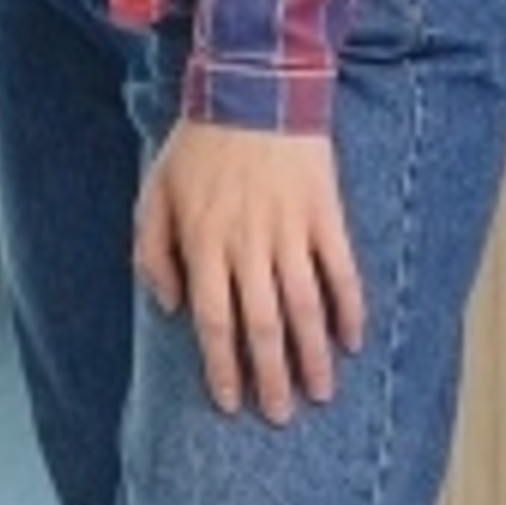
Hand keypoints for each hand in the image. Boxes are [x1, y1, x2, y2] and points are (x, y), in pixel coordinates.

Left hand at [134, 118, 365, 423]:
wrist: (251, 89)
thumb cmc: (196, 146)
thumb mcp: (155, 191)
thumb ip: (152, 250)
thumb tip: (170, 306)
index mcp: (203, 240)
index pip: (212, 319)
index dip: (221, 365)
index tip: (230, 402)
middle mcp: (248, 243)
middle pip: (261, 324)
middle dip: (270, 376)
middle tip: (280, 415)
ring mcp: (290, 230)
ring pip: (304, 306)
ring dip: (313, 355)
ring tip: (320, 393)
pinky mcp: (325, 215)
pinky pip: (342, 271)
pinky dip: (350, 308)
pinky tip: (353, 340)